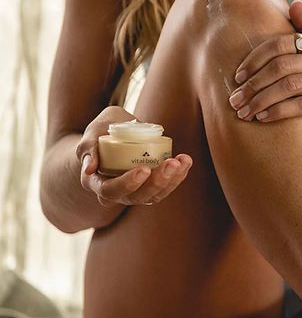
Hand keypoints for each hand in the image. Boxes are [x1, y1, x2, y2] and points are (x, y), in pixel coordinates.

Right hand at [76, 106, 192, 205]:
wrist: (112, 134)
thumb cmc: (101, 132)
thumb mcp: (92, 131)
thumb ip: (89, 145)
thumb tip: (90, 167)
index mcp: (97, 182)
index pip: (111, 190)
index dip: (127, 183)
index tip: (143, 169)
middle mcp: (117, 193)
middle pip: (137, 197)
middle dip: (157, 182)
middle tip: (170, 163)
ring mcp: (135, 192)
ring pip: (154, 195)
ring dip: (172, 180)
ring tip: (182, 161)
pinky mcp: (151, 186)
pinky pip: (165, 187)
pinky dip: (178, 176)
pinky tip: (185, 161)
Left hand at [229, 0, 301, 142]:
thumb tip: (295, 3)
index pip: (280, 43)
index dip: (254, 59)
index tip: (237, 77)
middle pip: (282, 66)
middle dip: (253, 84)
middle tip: (235, 100)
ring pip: (289, 86)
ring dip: (261, 100)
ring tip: (244, 112)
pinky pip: (301, 106)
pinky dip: (278, 112)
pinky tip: (263, 118)